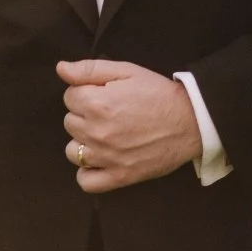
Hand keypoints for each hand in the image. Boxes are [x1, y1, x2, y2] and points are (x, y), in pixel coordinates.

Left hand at [59, 58, 202, 192]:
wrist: (190, 121)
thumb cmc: (158, 93)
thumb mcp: (126, 70)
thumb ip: (89, 69)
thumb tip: (61, 69)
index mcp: (97, 103)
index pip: (69, 97)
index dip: (85, 92)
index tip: (103, 94)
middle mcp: (97, 132)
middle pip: (69, 122)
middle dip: (84, 115)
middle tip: (108, 112)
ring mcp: (107, 157)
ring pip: (72, 151)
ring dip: (83, 142)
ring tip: (104, 135)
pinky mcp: (119, 176)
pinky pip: (86, 181)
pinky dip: (88, 172)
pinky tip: (99, 160)